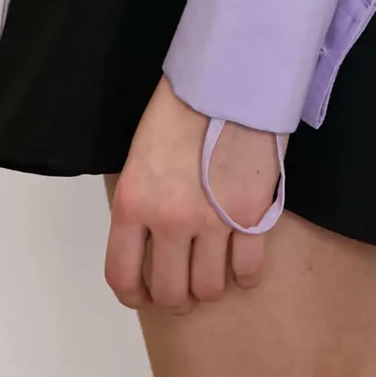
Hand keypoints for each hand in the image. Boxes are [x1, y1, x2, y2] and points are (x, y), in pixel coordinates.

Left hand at [104, 76, 284, 312]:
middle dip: (176, 297)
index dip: (134, 295)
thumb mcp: (140, 156)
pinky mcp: (253, 214)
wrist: (228, 79)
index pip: (122, 275)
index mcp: (133, 203)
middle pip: (171, 292)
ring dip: (210, 287)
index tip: (144, 295)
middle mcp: (170, 220)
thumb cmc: (180, 108)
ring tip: (214, 273)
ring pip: (211, 288)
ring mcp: (214, 221)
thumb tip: (149, 241)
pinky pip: (249, 270)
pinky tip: (242, 265)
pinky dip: (245, 275)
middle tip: (184, 287)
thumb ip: (141, 203)